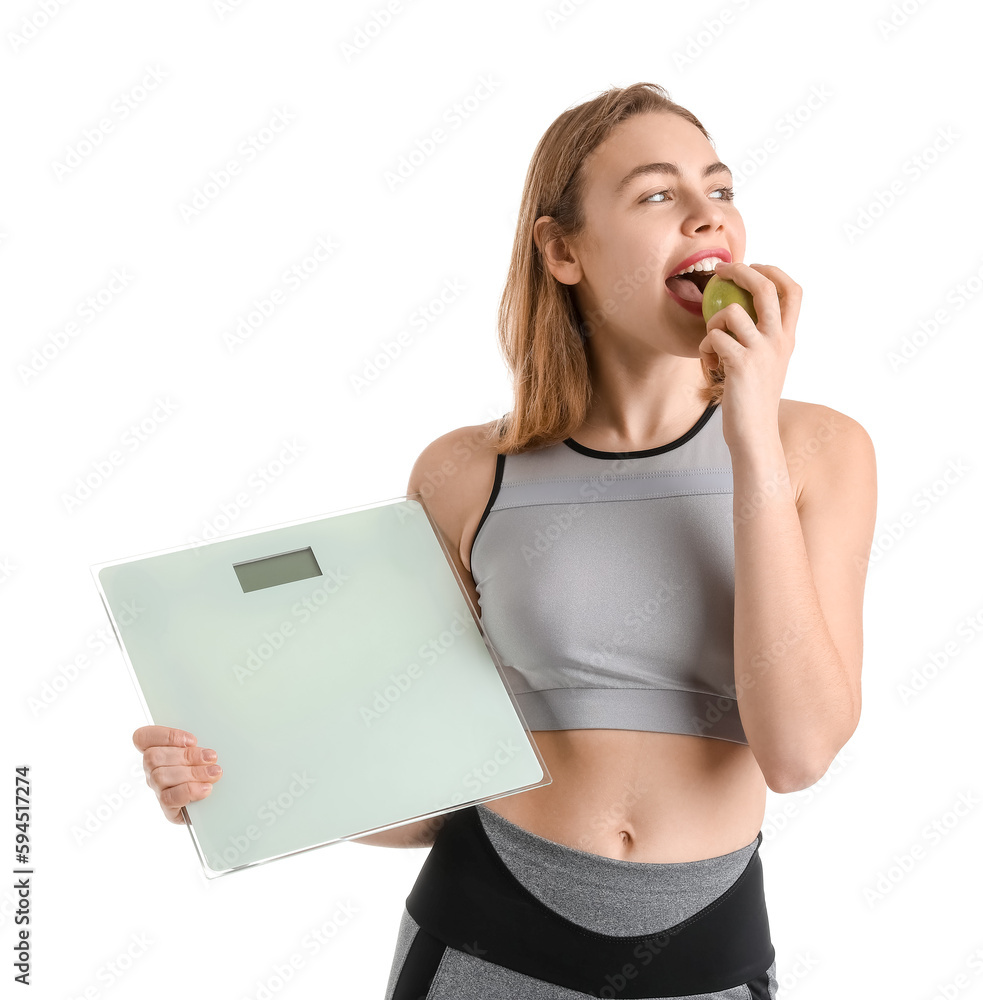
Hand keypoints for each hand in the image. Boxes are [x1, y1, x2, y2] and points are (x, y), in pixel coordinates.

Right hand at [132, 726, 222, 824]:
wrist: (210, 802)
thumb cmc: (203, 771)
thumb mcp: (200, 753)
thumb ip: (196, 747)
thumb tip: (205, 750)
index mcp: (158, 750)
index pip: (143, 737)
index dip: (165, 736)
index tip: (192, 740)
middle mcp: (153, 770)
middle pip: (153, 757)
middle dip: (187, 756)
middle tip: (211, 757)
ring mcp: (157, 789)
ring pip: (160, 777)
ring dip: (192, 773)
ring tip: (213, 772)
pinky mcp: (166, 807)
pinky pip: (169, 798)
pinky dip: (190, 791)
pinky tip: (206, 788)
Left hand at [697, 262, 800, 449]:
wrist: (754, 433)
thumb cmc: (753, 399)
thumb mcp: (768, 364)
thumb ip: (763, 338)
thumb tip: (743, 310)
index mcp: (788, 338)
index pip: (793, 291)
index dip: (774, 271)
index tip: (755, 265)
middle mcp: (779, 340)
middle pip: (764, 287)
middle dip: (740, 270)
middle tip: (720, 271)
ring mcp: (761, 351)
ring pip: (731, 312)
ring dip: (712, 323)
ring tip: (712, 345)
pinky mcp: (739, 363)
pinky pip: (712, 338)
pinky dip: (704, 349)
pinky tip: (709, 366)